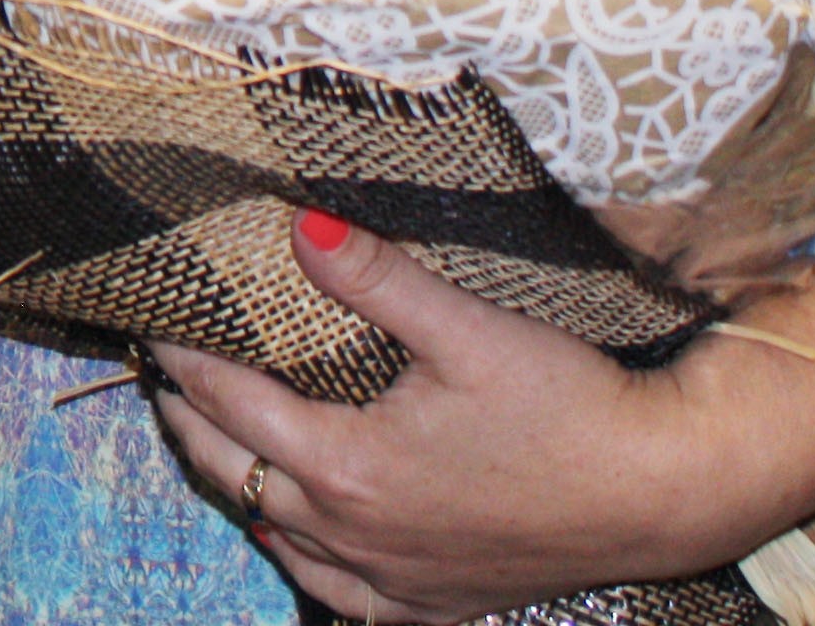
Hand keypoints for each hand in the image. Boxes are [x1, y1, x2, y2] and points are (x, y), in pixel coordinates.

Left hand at [144, 210, 814, 624]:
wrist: (663, 493)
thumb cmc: (570, 407)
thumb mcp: (469, 330)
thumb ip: (378, 280)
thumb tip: (301, 226)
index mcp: (346, 465)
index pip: (227, 401)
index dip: (182, 357)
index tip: (151, 320)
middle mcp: (353, 532)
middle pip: (233, 471)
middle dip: (190, 417)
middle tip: (165, 371)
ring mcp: (393, 578)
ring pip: (279, 535)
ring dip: (238, 482)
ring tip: (213, 437)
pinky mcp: (436, 603)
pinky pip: (343, 596)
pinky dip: (307, 558)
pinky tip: (298, 536)